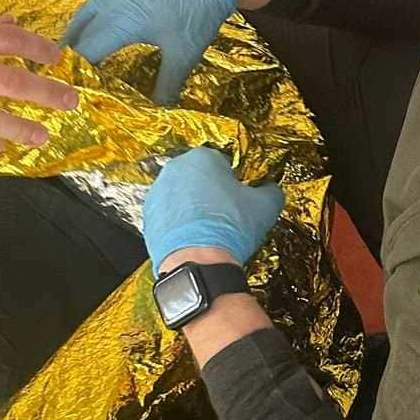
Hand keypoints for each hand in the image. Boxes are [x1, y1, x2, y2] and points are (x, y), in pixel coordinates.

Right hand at [42, 0, 236, 104]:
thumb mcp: (184, 55)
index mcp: (124, 26)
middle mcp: (111, 7)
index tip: (67, 89)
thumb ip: (168, 84)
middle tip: (57, 77)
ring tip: (56, 53)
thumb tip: (159, 112)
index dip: (78, 72)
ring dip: (69, 33)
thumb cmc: (197, 16)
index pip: (90, 53)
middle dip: (70, 57)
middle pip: (82, 36)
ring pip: (81, 14)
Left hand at [142, 146, 282, 269]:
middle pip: (199, 177)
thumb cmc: (228, 229)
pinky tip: (193, 239)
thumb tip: (272, 190)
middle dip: (211, 193)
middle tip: (225, 215)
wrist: (197, 261)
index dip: (234, 182)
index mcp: (202, 157)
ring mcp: (158, 192)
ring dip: (193, 208)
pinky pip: (168, 215)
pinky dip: (179, 224)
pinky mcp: (148, 215)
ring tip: (209, 230)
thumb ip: (272, 191)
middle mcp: (175, 169)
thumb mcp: (265, 207)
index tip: (239, 198)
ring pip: (181, 196)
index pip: (222, 163)